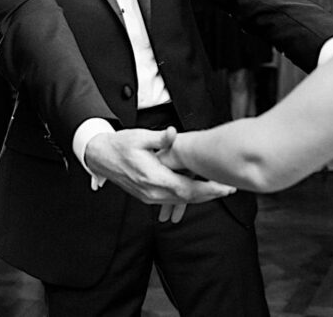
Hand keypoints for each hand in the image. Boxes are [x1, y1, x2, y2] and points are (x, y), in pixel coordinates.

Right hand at [83, 127, 235, 217]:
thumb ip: (159, 138)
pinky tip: (202, 194)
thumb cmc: (121, 144)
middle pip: (188, 197)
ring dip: (202, 198)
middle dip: (211, 194)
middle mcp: (152, 191)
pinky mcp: (148, 196)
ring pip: (181, 201)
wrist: (101, 157)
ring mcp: (149, 196)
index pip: (187, 188)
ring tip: (221, 191)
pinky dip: (189, 198)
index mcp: (153, 177)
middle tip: (231, 188)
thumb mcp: (139, 137)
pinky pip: (173, 200)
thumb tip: (173, 133)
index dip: (209, 189)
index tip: (226, 186)